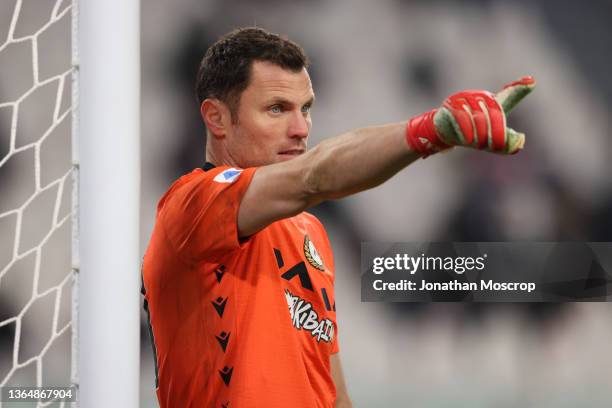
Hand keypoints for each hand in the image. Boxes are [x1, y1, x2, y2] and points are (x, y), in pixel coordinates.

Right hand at [406, 76, 535, 156]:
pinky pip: (461, 118)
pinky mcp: (451, 106)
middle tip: (491, 146)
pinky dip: (465, 131)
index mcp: (493, 101)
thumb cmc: (471, 131)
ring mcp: (465, 99)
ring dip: (479, 135)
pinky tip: (465, 140)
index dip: (520, 88)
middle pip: (494, 115)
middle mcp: (480, 97)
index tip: (532, 81)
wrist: (443, 130)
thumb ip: (507, 142)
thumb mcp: (491, 139)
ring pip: (478, 118)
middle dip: (495, 134)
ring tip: (475, 143)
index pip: (509, 95)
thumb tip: (520, 141)